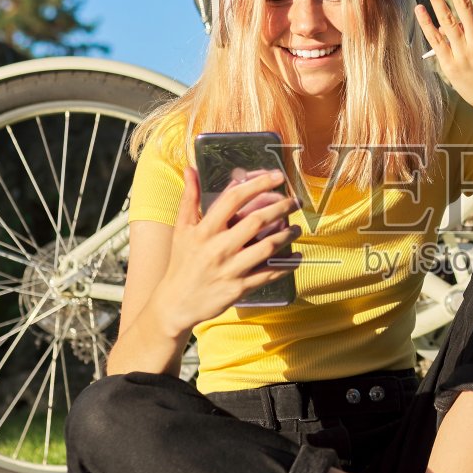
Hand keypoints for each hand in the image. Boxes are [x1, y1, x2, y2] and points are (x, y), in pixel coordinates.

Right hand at [152, 166, 300, 330]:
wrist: (176, 303)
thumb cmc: (181, 262)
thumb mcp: (181, 229)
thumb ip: (189, 198)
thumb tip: (191, 169)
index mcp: (204, 230)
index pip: (233, 198)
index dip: (257, 184)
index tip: (276, 177)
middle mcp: (217, 248)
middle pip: (256, 221)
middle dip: (281, 208)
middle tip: (295, 202)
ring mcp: (230, 269)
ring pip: (267, 247)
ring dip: (287, 235)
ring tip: (297, 228)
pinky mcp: (239, 288)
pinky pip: (269, 274)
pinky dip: (286, 265)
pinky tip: (296, 257)